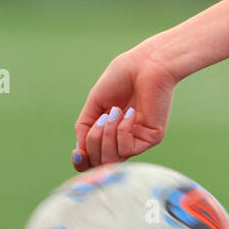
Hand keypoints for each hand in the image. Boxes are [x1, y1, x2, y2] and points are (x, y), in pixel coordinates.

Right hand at [72, 40, 179, 168]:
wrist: (144, 64)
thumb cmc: (120, 79)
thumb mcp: (94, 105)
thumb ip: (85, 129)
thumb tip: (80, 153)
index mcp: (109, 133)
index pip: (93, 162)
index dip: (82, 163)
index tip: (77, 153)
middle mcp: (123, 141)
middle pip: (100, 163)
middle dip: (93, 142)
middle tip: (101, 118)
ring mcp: (138, 140)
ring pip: (112, 159)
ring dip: (106, 135)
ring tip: (113, 112)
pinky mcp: (152, 138)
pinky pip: (127, 148)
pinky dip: (122, 130)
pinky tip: (130, 112)